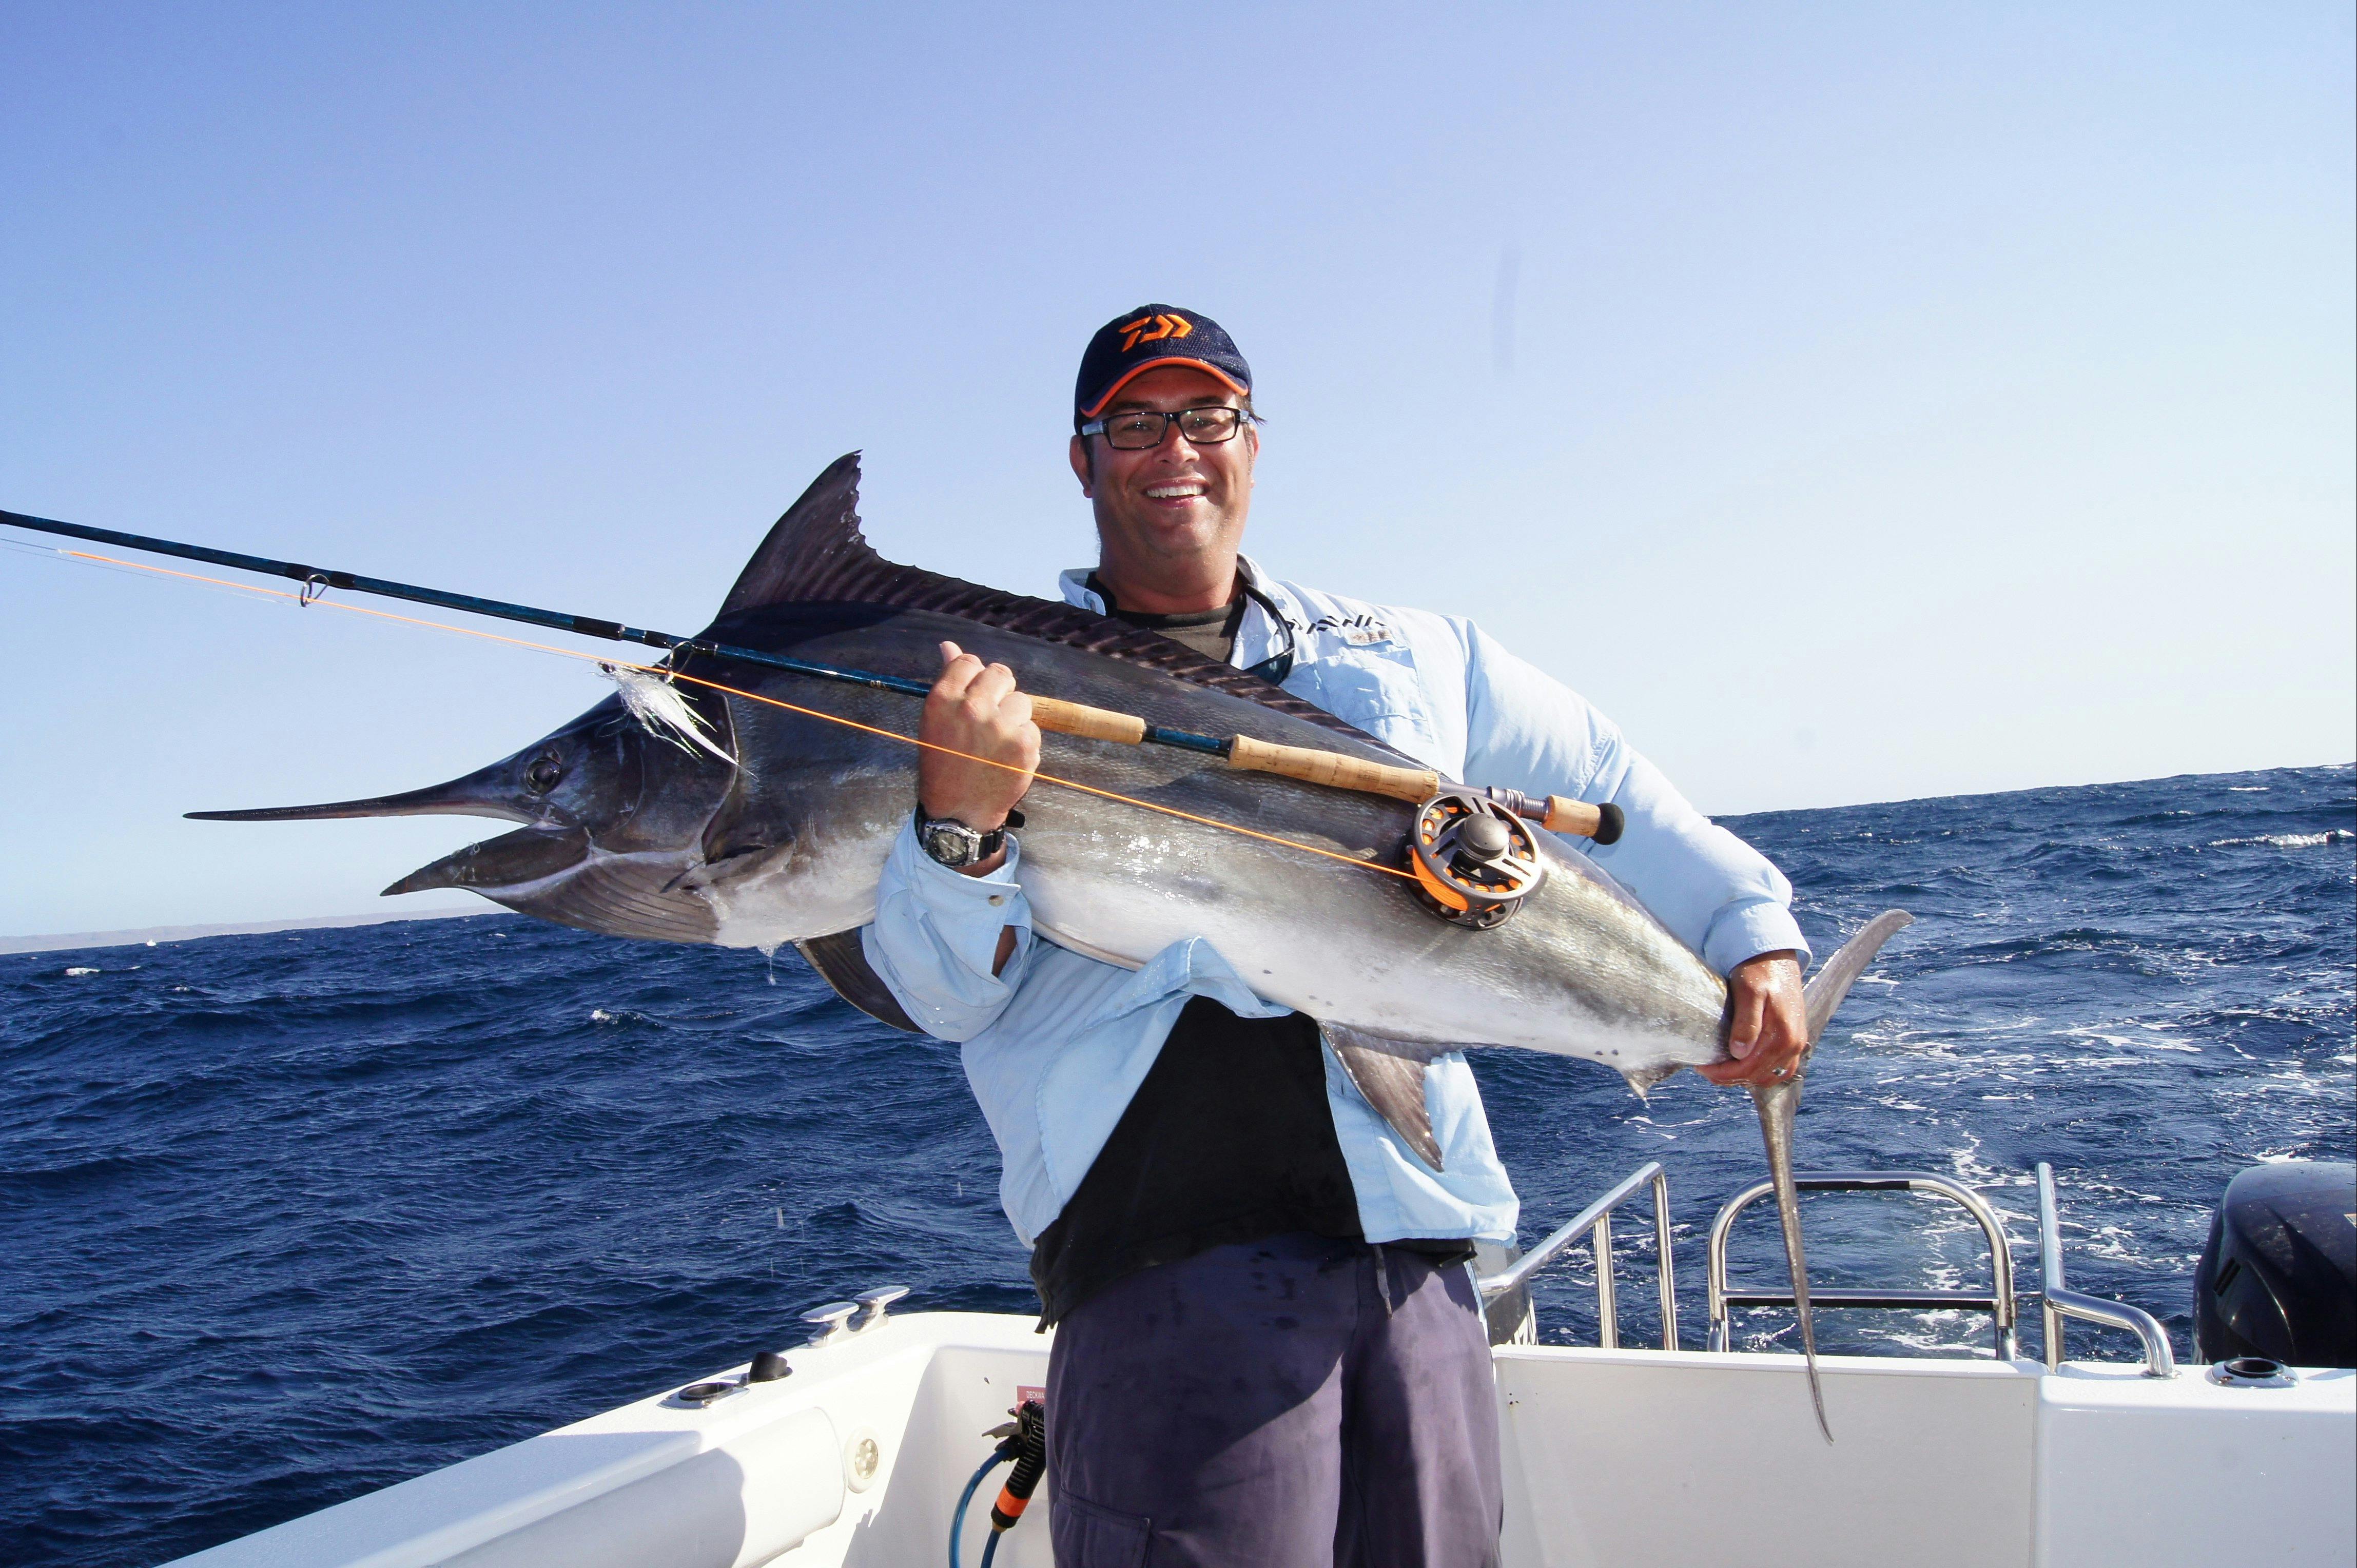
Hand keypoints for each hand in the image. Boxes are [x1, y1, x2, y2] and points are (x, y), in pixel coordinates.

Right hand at [916, 641, 1037, 875]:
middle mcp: (972, 707)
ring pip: (1021, 701)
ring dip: (1014, 718)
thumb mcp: (936, 721)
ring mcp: (1000, 726)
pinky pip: (1032, 727)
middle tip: (990, 719)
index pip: (970, 662)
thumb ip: (948, 681)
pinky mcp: (1024, 744)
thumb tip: (949, 645)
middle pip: (1001, 674)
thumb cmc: (944, 764)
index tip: (975, 696)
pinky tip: (1006, 759)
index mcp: (944, 698)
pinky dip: (1024, 742)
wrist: (958, 813)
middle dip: (1000, 692)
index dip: (976, 677)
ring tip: (996, 744)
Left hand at [1698, 950, 1807, 1087]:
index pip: (1748, 1068)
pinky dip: (1760, 1073)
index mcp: (1782, 1035)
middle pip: (1756, 1076)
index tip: (1702, 1066)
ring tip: (1720, 1069)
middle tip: (1705, 1069)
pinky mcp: (1795, 1041)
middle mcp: (1793, 1044)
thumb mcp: (1749, 991)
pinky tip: (1742, 1066)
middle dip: (1728, 1076)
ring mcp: (1796, 1044)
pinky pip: (1779, 1069)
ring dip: (1744, 1077)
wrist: (1776, 957)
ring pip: (1768, 1076)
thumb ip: (1746, 1022)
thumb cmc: (1759, 971)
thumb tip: (1739, 1053)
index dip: (1722, 1072)